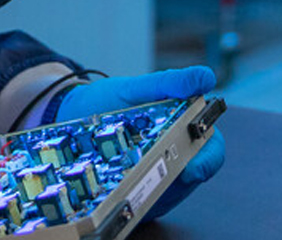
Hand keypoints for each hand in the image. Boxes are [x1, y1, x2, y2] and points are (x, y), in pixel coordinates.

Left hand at [56, 66, 225, 219]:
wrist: (70, 114)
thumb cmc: (109, 100)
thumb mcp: (137, 87)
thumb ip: (170, 83)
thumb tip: (206, 77)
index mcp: (184, 128)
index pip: (211, 148)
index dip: (208, 159)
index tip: (193, 167)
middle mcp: (174, 155)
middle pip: (192, 176)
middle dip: (180, 181)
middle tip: (159, 179)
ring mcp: (155, 176)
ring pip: (168, 194)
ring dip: (153, 189)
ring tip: (130, 180)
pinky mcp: (135, 194)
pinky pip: (142, 204)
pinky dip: (133, 199)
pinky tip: (118, 189)